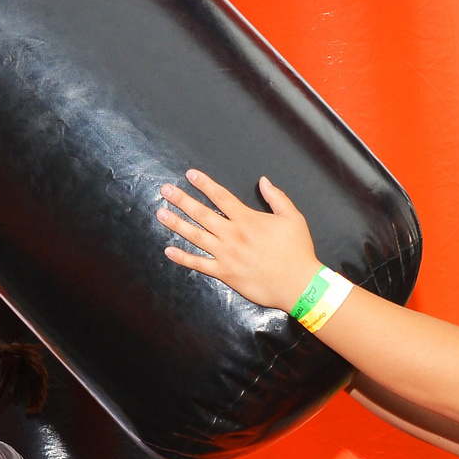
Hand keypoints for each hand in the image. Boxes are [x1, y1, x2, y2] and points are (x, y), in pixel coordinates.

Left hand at [157, 170, 321, 311]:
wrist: (298, 284)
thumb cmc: (297, 251)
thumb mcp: (293, 217)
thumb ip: (277, 197)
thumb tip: (264, 180)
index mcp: (248, 219)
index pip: (221, 197)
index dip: (205, 184)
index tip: (190, 175)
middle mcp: (233, 235)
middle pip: (202, 213)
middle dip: (182, 200)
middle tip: (165, 190)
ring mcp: (226, 255)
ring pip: (195, 236)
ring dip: (176, 224)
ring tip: (160, 213)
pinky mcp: (225, 273)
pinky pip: (199, 264)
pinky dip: (183, 258)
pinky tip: (168, 250)